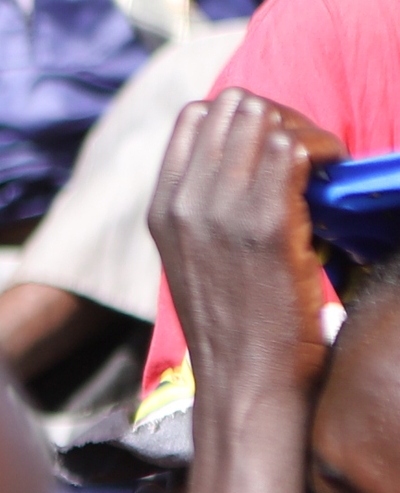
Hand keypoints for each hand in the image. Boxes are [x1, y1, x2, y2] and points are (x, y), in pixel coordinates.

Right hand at [152, 91, 341, 492]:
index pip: (197, 116)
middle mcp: (181, 203)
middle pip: (235, 105)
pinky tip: (331, 191)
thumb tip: (259, 162)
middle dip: (282, 119)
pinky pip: (294, 150)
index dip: (246, 120)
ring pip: (267, 119)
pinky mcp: (264, 225)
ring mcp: (219, 211)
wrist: (247, 387)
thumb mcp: (200, 263)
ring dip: (307, 136)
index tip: (277, 154)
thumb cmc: (238, 333)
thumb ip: (210, 211)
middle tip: (310, 162)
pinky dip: (324, 156)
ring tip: (322, 176)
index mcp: (161, 209)